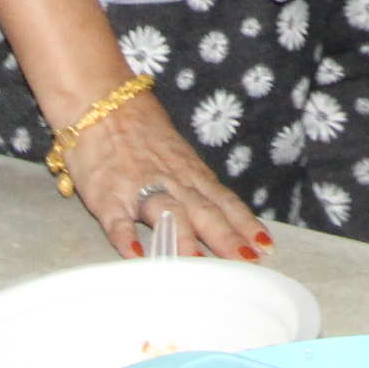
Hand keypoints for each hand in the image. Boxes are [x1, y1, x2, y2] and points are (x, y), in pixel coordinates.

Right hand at [59, 82, 270, 261]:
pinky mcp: (107, 195)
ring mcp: (139, 188)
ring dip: (184, 239)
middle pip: (204, 212)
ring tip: (198, 265)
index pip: (225, 202)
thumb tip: (225, 218)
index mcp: (191, 174)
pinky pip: (117, 219)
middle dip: (226, 238)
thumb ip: (197, 187)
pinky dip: (125, 238)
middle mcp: (172, 181)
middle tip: (245, 261)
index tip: (266, 247)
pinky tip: (135, 256)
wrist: (102, 103)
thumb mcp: (178, 157)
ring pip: (167, 214)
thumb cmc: (141, 132)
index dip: (245, 225)